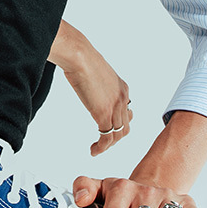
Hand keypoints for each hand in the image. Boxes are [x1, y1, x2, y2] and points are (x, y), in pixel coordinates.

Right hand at [48, 20, 132, 154]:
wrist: (80, 57)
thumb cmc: (82, 59)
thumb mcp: (97, 72)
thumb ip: (98, 84)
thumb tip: (89, 84)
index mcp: (122, 88)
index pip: (127, 112)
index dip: (119, 123)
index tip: (110, 129)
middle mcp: (123, 98)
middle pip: (125, 126)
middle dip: (115, 137)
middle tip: (104, 143)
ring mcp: (115, 107)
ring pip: (118, 134)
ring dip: (108, 145)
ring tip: (97, 149)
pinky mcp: (104, 113)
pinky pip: (107, 137)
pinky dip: (101, 148)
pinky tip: (93, 150)